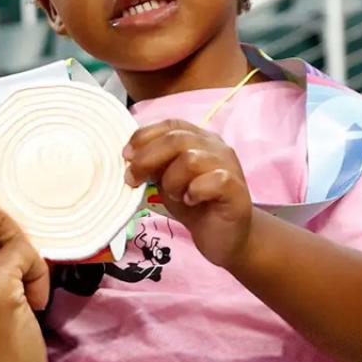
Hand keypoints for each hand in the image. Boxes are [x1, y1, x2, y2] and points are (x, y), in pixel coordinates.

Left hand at [124, 120, 253, 267]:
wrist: (223, 236)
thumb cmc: (194, 204)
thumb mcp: (166, 180)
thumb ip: (153, 164)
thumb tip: (129, 156)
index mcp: (199, 139)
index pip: (171, 125)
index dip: (145, 136)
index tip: (126, 156)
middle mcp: (216, 147)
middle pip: (177, 139)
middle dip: (148, 158)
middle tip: (133, 179)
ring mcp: (229, 166)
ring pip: (191, 159)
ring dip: (172, 180)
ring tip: (175, 195)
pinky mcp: (235, 189)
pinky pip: (212, 180)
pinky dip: (194, 191)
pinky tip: (191, 201)